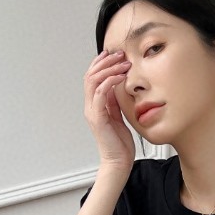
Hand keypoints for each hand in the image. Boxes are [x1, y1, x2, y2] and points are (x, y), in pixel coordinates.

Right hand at [83, 49, 134, 170]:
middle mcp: (90, 106)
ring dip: (109, 68)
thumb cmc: (120, 142)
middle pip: (90, 75)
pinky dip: (110, 82)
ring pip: (93, 81)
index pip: (92, 77)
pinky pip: (100, 94)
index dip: (101, 62)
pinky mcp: (97, 117)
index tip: (114, 53)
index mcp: (94, 104)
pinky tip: (121, 77)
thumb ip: (114, 100)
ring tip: (123, 63)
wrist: (119, 161)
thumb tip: (117, 84)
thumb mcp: (118, 114)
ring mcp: (92, 111)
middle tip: (120, 54)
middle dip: (105, 61)